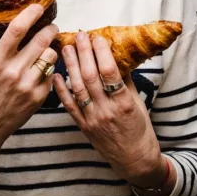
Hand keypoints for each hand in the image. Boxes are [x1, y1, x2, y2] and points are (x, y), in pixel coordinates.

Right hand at [0, 4, 57, 146]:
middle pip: (41, 39)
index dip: (30, 14)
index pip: (17, 29)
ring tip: (46, 48)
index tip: (38, 6)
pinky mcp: (39, 98)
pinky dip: (49, 69)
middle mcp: (13, 72)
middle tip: (51, 26)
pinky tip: (41, 69)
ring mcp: (28, 86)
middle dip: (50, 28)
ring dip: (50, 48)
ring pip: (51, 55)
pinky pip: (52, 74)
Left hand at [53, 32, 172, 190]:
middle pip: (91, 77)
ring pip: (78, 88)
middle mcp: (106, 111)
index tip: (97, 37)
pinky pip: (69, 106)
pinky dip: (61, 89)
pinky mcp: (83, 126)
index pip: (110, 73)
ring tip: (67, 48)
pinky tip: (56, 74)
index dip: (102, 53)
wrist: (134, 160)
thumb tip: (114, 55)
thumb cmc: (140, 129)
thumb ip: (125, 81)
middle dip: (84, 53)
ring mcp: (92, 120)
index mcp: (124, 104)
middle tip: (80, 35)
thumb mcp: (138, 103)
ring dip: (71, 66)